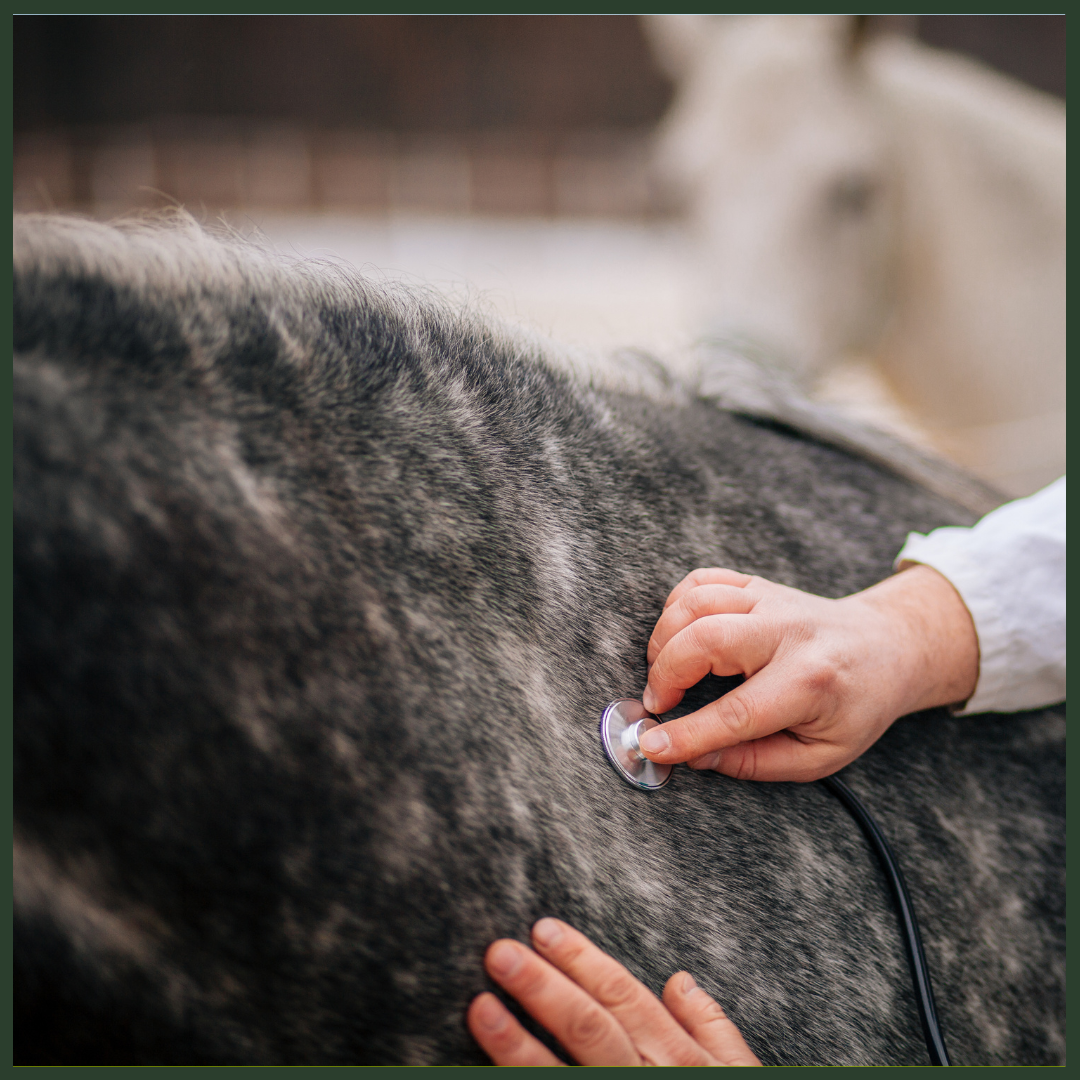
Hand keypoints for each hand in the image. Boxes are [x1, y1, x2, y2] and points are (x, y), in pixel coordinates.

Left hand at [467, 918, 760, 1065]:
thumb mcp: (739, 1076)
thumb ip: (713, 1029)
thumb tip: (680, 981)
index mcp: (678, 1060)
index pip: (623, 998)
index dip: (581, 961)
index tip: (542, 929)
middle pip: (588, 1028)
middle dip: (543, 988)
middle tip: (500, 953)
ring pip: (562, 1076)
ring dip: (517, 1044)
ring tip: (480, 1008)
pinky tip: (488, 1075)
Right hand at [639, 564, 978, 781]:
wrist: (889, 647)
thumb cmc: (856, 707)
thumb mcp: (821, 756)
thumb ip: (756, 762)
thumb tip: (696, 758)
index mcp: (811, 682)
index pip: (736, 712)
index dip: (687, 733)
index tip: (653, 745)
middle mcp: (788, 632)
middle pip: (706, 638)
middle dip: (665, 674)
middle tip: (658, 704)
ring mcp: (771, 599)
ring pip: (696, 601)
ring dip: (664, 638)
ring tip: (664, 672)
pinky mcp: (757, 584)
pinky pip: (701, 580)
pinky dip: (675, 605)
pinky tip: (676, 635)